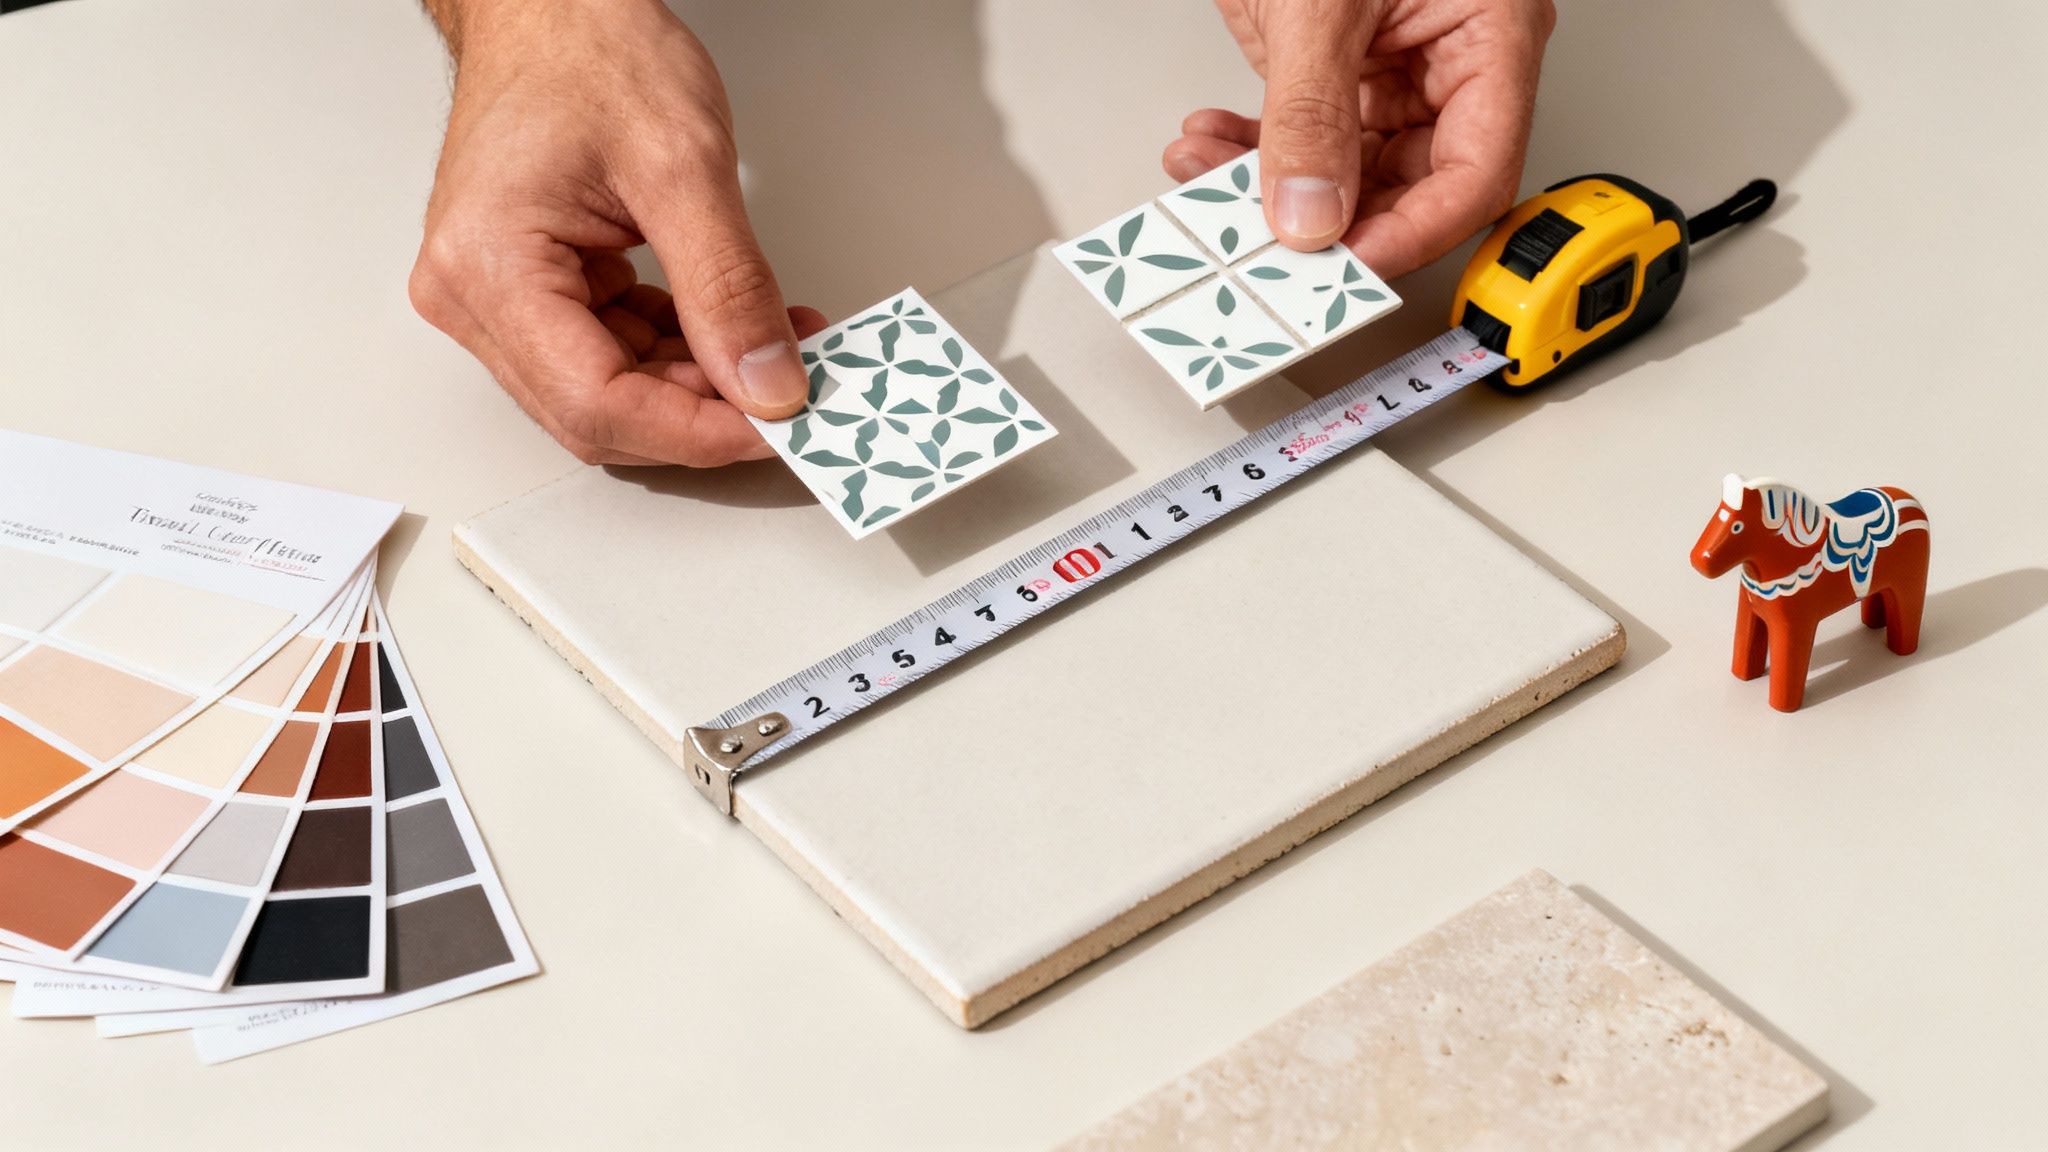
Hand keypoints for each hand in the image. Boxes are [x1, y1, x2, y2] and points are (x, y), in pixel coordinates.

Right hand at [410, 0, 820, 465]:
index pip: (595, 403)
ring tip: (777, 346)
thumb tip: (767, 381)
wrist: (552, 2)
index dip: (694, 430)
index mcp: (488, 265)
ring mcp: (494, 296)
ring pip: (609, 392)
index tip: (774, 422)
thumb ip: (730, 287)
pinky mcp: (528, 288)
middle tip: (788, 392)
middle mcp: (472, 294)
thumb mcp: (685, 166)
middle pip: (597, 413)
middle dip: (702, 413)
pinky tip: (734, 329)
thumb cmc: (588, 50)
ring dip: (698, 384)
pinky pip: (609, 352)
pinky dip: (678, 351)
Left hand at [1166, 0, 1555, 278]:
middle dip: (1325, 215)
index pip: (1476, 173)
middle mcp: (1453, 52)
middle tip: (1261, 241)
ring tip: (1208, 181)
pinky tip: (1210, 146)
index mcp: (1493, 29)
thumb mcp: (1320, 2)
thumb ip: (1312, 112)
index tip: (1343, 269)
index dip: (1410, 234)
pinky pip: (1310, 131)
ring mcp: (1398, 58)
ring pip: (1348, 167)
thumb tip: (1309, 212)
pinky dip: (1253, 146)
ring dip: (1271, 185)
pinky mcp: (1344, 58)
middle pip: (1410, 182)